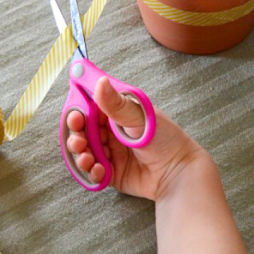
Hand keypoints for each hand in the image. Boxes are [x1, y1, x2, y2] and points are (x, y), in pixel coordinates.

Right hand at [66, 77, 203, 200]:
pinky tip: (100, 172)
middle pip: (81, 131)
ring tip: (87, 159)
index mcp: (115, 113)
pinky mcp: (110, 172)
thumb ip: (116, 103)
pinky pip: (92, 172)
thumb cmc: (165, 138)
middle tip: (79, 141)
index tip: (75, 116)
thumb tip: (100, 81)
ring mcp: (109, 152)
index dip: (78, 112)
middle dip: (76, 136)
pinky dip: (91, 172)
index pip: (88, 109)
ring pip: (83, 152)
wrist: (178, 172)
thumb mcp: (139, 116)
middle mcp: (109, 131)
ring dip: (80, 155)